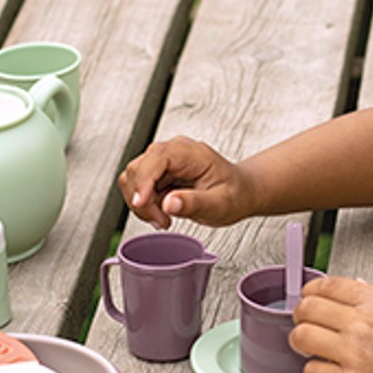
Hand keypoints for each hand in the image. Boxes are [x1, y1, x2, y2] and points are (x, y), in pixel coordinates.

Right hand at [117, 137, 252, 228]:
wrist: (240, 192)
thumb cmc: (234, 194)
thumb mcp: (220, 204)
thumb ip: (195, 203)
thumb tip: (170, 203)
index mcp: (190, 153)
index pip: (155, 159)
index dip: (143, 181)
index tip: (142, 204)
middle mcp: (173, 152)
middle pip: (137, 169)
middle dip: (142, 200)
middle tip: (162, 220)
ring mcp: (163, 162)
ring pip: (132, 179)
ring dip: (141, 204)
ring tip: (163, 219)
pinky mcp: (158, 174)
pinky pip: (137, 188)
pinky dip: (144, 205)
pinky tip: (162, 214)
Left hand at [289, 276, 372, 372]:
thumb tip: (353, 294)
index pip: (325, 286)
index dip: (310, 293)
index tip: (309, 300)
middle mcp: (363, 323)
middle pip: (307, 308)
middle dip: (302, 317)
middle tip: (305, 325)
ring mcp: (355, 353)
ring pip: (302, 337)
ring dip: (301, 343)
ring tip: (309, 349)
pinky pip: (312, 372)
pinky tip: (325, 372)